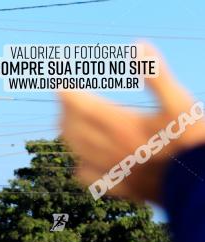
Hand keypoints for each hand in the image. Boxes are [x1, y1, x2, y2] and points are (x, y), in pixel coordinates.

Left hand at [59, 44, 204, 202]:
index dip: (67, 94)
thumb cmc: (190, 140)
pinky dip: (81, 165)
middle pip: (74, 129)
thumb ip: (157, 76)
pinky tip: (83, 161)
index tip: (59, 83)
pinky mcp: (119, 186)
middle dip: (66, 112)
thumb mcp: (179, 102)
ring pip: (78, 152)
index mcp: (123, 126)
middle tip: (64, 100)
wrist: (195, 185)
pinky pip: (89, 177)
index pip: (83, 107)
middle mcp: (111, 149)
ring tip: (67, 123)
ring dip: (69, 135)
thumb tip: (139, 46)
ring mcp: (113, 170)